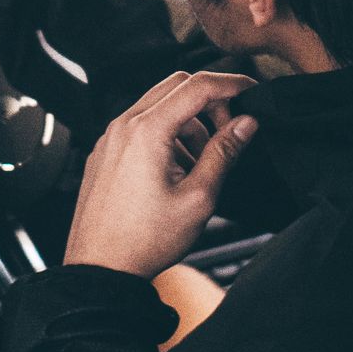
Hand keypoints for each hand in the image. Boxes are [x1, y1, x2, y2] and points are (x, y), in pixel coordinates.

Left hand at [63, 71, 259, 278]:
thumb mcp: (198, 198)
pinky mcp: (105, 151)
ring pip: (158, 105)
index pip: (197, 85)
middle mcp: (123, 125)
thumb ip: (224, 153)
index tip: (252, 89)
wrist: (100, 268)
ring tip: (202, 162)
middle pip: (176, 86)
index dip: (232, 83)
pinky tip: (177, 168)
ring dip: (188, 121)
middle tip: (229, 129)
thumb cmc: (144, 240)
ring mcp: (110, 137)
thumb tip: (246, 123)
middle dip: (210, 100)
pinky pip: (140, 125)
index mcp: (147, 130)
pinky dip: (166, 133)